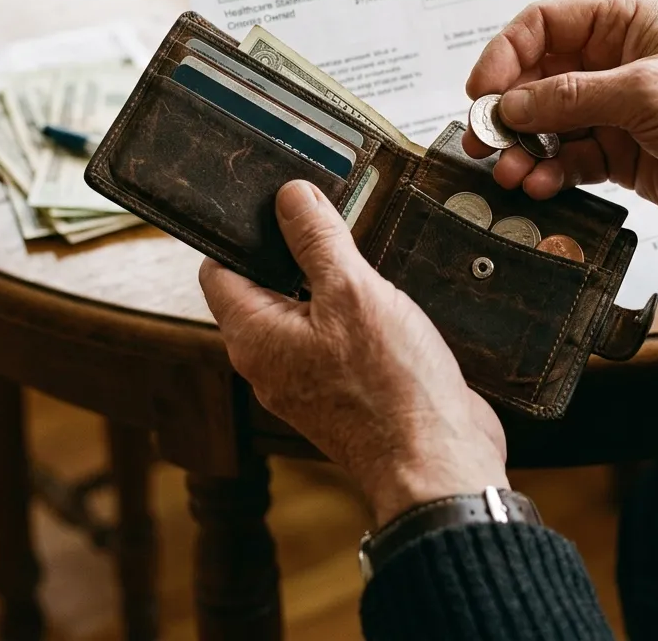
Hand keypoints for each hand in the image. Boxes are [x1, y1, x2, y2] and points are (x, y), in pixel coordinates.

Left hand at [199, 180, 507, 526]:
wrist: (438, 460)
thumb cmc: (391, 388)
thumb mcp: (352, 292)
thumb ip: (317, 240)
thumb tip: (290, 197)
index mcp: (255, 337)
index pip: (219, 270)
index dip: (241, 231)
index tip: (274, 202)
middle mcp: (272, 360)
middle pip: (264, 285)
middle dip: (293, 250)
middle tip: (328, 218)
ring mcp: (309, 376)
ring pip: (305, 309)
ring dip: (330, 280)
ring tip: (362, 254)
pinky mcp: (345, 386)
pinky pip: (336, 334)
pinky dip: (354, 309)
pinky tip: (385, 295)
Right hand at [464, 0, 657, 235]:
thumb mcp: (647, 91)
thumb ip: (572, 98)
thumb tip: (511, 105)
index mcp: (622, 23)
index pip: (543, 25)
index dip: (504, 54)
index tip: (483, 90)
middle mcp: (611, 63)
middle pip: (535, 79)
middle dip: (507, 110)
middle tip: (483, 138)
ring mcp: (612, 110)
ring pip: (546, 125)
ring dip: (524, 149)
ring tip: (511, 172)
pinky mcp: (616, 153)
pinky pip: (568, 160)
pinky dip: (550, 173)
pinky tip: (541, 185)